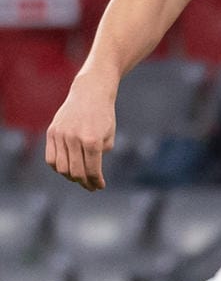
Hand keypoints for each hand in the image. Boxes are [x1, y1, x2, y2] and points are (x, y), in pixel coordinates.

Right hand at [45, 73, 117, 190]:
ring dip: (70, 177)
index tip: (100, 186)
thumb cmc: (103, 115)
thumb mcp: (109, 135)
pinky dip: (57, 167)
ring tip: (79, 178)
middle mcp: (74, 139)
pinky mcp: (51, 132)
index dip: (96, 181)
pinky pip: (50, 158)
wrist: (90, 93)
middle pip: (76, 172)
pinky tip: (66, 169)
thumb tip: (90, 171)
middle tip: (91, 186)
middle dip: (84, 182)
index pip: (92, 170)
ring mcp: (60, 135)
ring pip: (61, 168)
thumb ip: (101, 154)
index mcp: (92, 140)